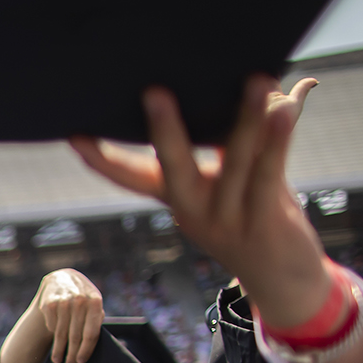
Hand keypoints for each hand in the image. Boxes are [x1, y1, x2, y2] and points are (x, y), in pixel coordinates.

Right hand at [35, 268, 105, 362]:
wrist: (63, 278)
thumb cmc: (83, 299)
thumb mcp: (94, 304)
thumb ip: (96, 320)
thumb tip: (91, 346)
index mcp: (95, 301)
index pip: (91, 332)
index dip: (86, 350)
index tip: (81, 362)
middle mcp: (80, 300)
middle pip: (75, 336)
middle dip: (72, 354)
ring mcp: (63, 301)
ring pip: (61, 333)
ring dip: (59, 350)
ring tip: (58, 360)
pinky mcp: (49, 303)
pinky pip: (52, 326)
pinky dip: (52, 333)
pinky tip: (54, 335)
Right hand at [72, 76, 329, 326]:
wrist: (284, 282)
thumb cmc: (259, 218)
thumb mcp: (241, 178)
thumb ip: (251, 136)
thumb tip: (289, 84)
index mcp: (177, 197)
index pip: (130, 177)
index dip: (101, 159)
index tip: (73, 134)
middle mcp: (193, 210)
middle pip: (173, 168)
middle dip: (165, 131)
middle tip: (153, 92)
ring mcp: (226, 219)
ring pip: (234, 163)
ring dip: (246, 119)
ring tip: (257, 80)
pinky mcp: (263, 222)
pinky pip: (268, 174)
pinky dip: (278, 140)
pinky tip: (286, 110)